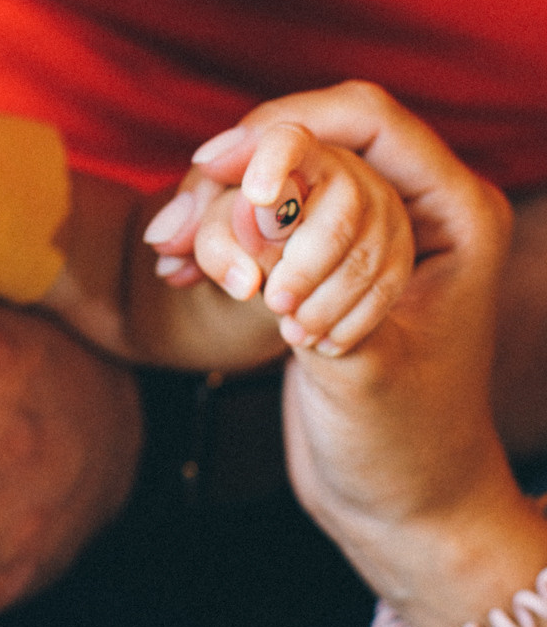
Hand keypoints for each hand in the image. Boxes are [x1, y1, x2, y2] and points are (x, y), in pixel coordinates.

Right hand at [190, 86, 544, 626]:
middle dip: (237, 175)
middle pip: (314, 140)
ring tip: (168, 252)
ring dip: (217, 208)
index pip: (368, 118)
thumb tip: (257, 210)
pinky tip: (176, 266)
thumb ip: (314, 283)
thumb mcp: (363, 370)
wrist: (401, 508)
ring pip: (282, 178)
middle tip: (173, 227)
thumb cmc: (407, 451)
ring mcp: (372, 230)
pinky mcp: (331, 259)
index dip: (288, 127)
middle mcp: (419, 206)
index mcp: (457, 214)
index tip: (218, 164)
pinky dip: (221, 236)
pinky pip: (268, 218)